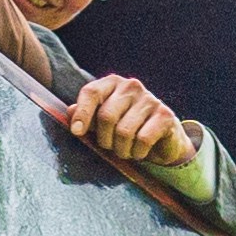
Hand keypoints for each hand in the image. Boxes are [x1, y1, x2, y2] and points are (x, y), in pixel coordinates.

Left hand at [50, 76, 229, 215]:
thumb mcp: (103, 123)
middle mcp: (131, 86)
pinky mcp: (165, 115)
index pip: (91, 92)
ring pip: (124, 131)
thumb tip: (70, 111)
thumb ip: (87, 116)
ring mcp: (150, 99)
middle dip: (105, 140)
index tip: (77, 132)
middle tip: (110, 147)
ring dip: (122, 149)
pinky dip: (138, 152)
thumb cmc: (127, 129)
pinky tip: (140, 151)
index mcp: (112, 83)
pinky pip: (143, 139)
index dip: (82, 113)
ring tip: (126, 151)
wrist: (163, 140)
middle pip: (107, 116)